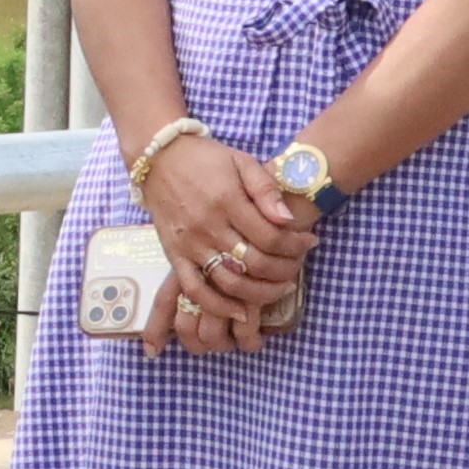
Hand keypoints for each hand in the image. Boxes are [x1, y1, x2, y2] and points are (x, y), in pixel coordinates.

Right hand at [134, 132, 314, 316]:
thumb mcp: (242, 161)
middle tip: (297, 266)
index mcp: (227, 201)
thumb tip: (287, 219)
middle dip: (285, 270)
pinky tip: (240, 312)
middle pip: (255, 263)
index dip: (296, 245)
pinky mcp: (175, 255)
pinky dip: (218, 306)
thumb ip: (266, 189)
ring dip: (260, 294)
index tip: (310, 241)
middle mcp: (208, 227)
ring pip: (229, 282)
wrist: (159, 157)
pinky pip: (195, 289)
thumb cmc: (205, 158)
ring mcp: (190, 244)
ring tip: (279, 288)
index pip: (271, 237)